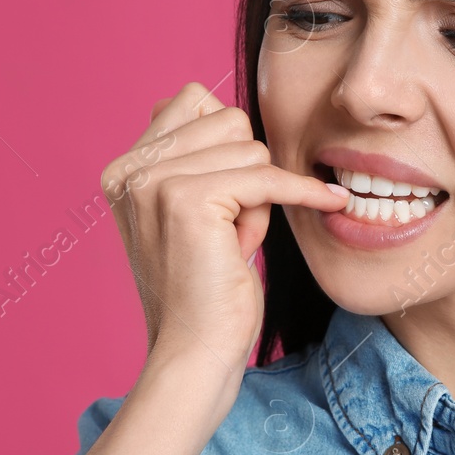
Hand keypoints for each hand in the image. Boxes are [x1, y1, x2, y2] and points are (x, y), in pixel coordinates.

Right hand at [100, 82, 347, 375]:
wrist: (194, 355)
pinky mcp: (186, 200)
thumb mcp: (190, 214)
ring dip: (259, 195)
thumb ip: (192, 161)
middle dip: (246, 170)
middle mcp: (128, 169)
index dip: (227, 143)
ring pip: (250, 147)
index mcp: (123, 169)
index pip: (192, 100)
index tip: (233, 193)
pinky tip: (332, 203)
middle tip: (230, 227)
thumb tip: (207, 103)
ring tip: (233, 243)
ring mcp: (153, 181)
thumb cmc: (204, 291)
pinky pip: (267, 176)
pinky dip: (302, 191)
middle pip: (228, 118)